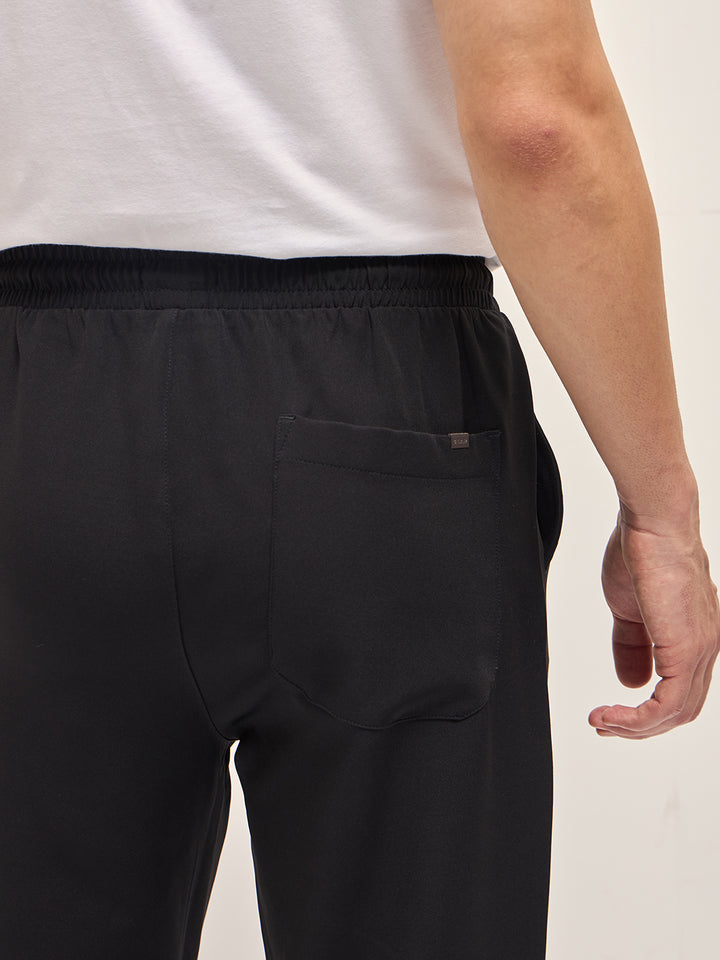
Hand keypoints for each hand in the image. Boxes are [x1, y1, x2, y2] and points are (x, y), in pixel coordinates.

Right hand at [588, 505, 719, 738]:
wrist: (653, 526)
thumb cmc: (642, 554)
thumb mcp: (628, 610)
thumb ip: (631, 647)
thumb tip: (630, 683)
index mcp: (696, 638)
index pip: (680, 692)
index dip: (646, 711)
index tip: (610, 714)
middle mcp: (706, 648)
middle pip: (680, 710)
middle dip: (639, 727)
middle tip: (603, 725)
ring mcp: (700, 650)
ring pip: (675, 713)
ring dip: (634, 727)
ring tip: (600, 722)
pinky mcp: (685, 650)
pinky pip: (665, 704)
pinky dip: (635, 718)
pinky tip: (609, 714)